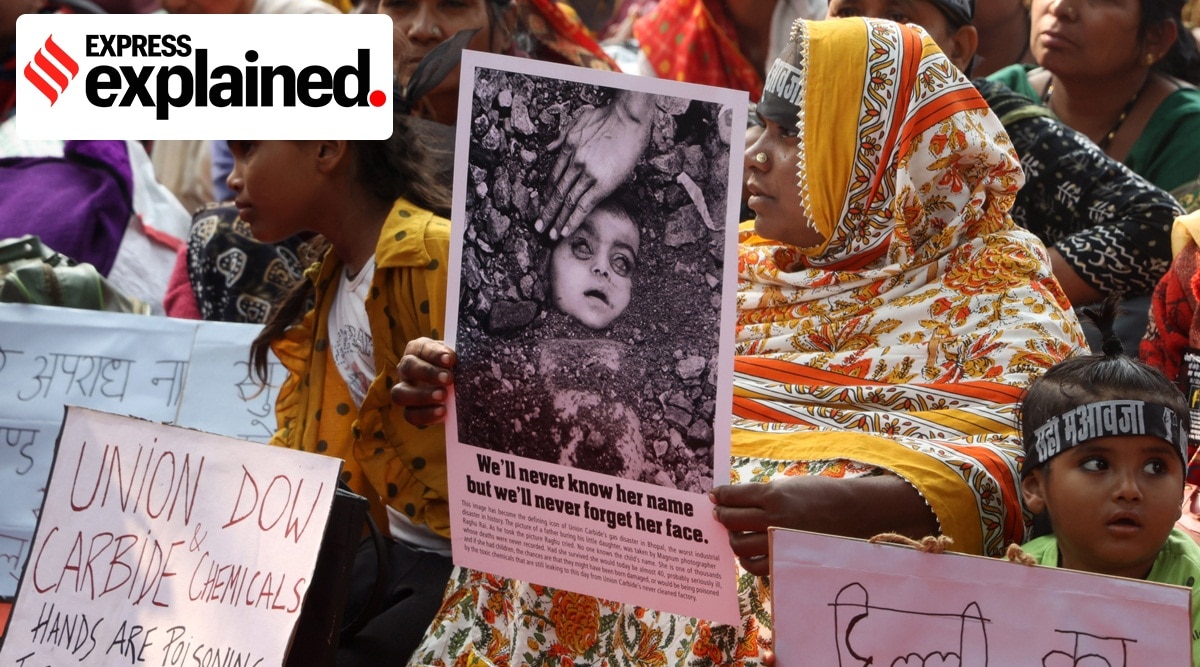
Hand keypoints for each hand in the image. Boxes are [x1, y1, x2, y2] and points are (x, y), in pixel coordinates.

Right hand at [390, 337, 456, 425]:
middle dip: (428, 372)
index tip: (451, 359)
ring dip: (421, 395)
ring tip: (443, 396)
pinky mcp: (410, 410)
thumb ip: (460, 358)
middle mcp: (407, 368)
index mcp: (418, 350)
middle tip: (448, 379)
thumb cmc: (458, 368)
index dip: (435, 354)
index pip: (421, 348)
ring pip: (400, 393)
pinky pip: (410, 414)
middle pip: (407, 367)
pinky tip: (442, 411)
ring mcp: (404, 390)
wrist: (461, 392)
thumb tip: (466, 361)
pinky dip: (426, 414)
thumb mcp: (460, 360)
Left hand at [535, 90, 655, 240]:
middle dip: (546, 211)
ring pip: (566, 201)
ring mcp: (586, 173)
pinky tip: (565, 231)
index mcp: (568, 147)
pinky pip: (583, 206)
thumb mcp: (579, 120)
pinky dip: (573, 220)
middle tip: (538, 227)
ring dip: (557, 220)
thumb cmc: (610, 115)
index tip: (543, 204)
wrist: (629, 117)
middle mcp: (573, 162)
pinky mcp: (601, 183)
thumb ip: (563, 134)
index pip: (554, 176)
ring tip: (549, 235)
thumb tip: (549, 147)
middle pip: (555, 191)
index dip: (547, 193)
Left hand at [710, 475, 937, 576]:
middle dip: (721, 516)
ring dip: (733, 538)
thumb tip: (737, 500)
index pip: (735, 496)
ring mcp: (778, 542)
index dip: (720, 496)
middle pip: (732, 521)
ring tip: (735, 532)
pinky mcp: (785, 561)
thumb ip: (764, 494)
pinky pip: (754, 566)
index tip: (714, 495)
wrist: (854, 513)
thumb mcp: (791, 485)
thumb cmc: (823, 494)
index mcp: (774, 495)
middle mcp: (774, 519)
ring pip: (739, 545)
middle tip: (719, 514)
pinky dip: (746, 558)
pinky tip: (748, 550)